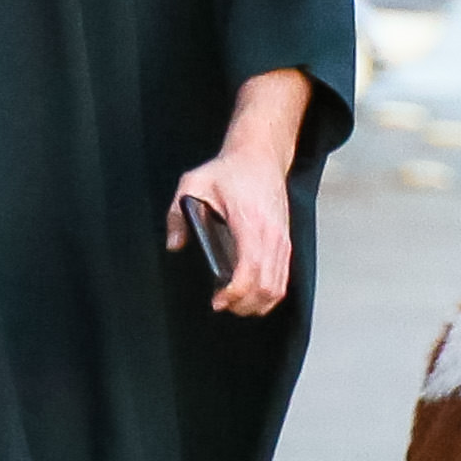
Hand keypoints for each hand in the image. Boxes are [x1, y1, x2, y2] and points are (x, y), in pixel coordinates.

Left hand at [165, 72, 307, 319]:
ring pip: (277, 288)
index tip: (217, 301)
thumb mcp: (193, 183)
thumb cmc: (229, 171)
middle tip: (222, 305)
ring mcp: (282, 240)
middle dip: (243, 304)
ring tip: (234, 304)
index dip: (234, 293)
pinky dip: (268, 294)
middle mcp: (271, 234)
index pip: (249, 269)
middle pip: (265, 287)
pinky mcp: (285, 242)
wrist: (261, 156)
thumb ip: (177, 214)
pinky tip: (249, 295)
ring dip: (256, 303)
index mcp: (249, 221)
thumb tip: (175, 245)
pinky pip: (282, 279)